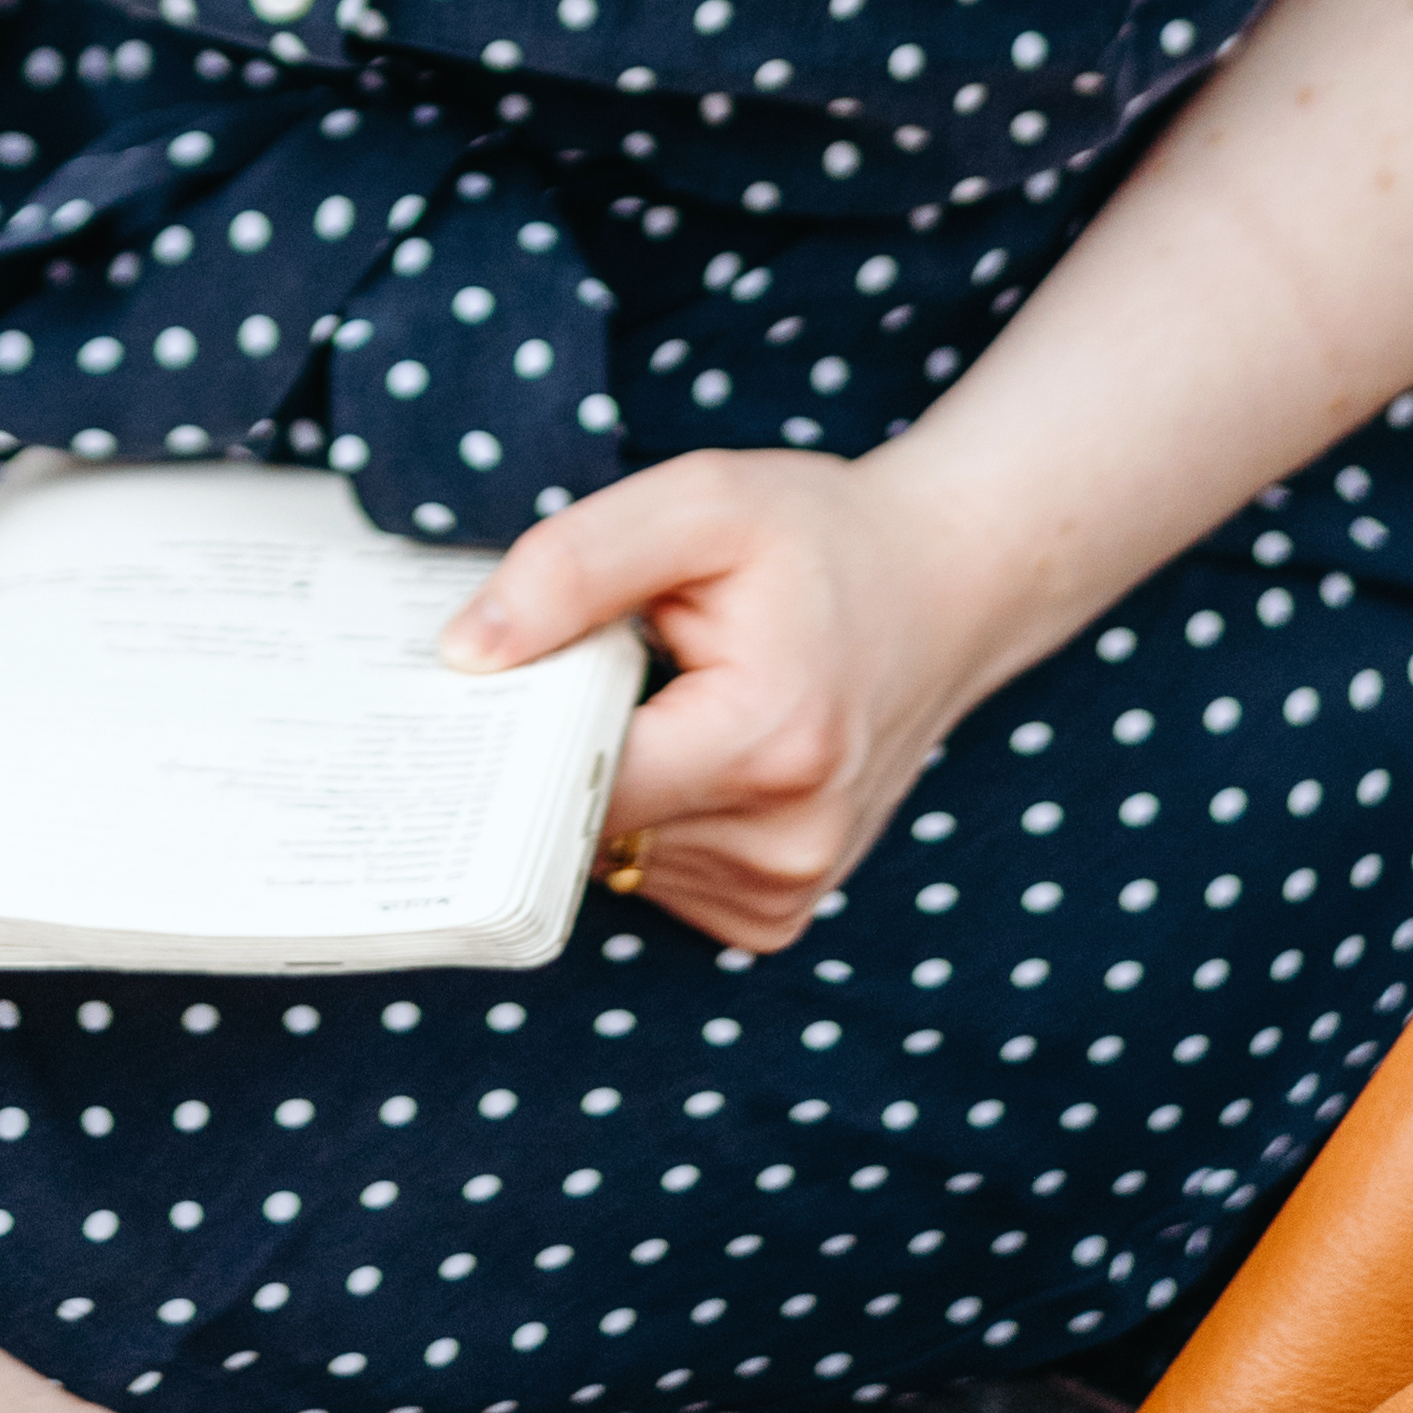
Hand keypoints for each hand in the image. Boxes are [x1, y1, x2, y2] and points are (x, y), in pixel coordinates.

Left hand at [443, 446, 990, 952]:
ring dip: (607, 780)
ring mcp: (789, 889)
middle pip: (586, 824)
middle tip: (576, 666)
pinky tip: (687, 744)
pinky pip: (655, 876)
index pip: (576, 784)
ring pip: (612, 855)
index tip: (481, 686)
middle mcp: (786, 842)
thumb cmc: (818, 535)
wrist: (947, 588)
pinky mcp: (778, 910)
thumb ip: (572, 567)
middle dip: (558, 749)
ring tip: (658, 694)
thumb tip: (465, 656)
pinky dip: (647, 814)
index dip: (515, 733)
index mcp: (768, 745)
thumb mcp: (698, 502)